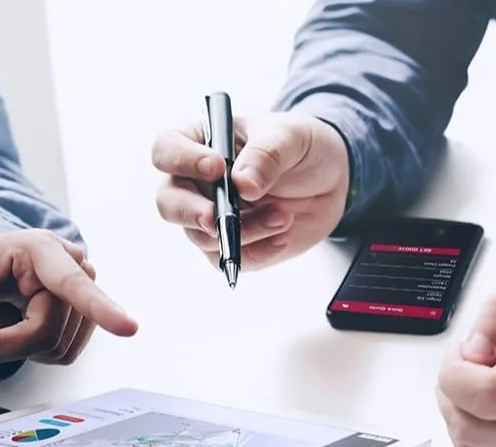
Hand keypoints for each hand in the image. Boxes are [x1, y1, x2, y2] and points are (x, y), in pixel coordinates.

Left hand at [0, 230, 138, 363]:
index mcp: (41, 249)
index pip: (73, 284)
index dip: (101, 308)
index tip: (129, 328)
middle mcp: (75, 266)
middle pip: (49, 333)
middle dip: (10, 343)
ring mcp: (87, 291)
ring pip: (60, 349)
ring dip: (24, 347)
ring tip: (8, 317)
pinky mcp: (88, 316)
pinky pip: (64, 354)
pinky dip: (36, 351)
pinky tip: (25, 324)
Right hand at [151, 112, 349, 270]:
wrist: (329, 179)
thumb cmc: (300, 146)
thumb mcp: (291, 137)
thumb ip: (267, 154)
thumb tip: (243, 184)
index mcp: (201, 142)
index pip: (167, 149)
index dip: (182, 160)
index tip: (217, 168)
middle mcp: (197, 182)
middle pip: (168, 203)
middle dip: (191, 213)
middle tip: (218, 218)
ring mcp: (212, 216)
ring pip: (202, 236)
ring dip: (242, 232)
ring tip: (282, 216)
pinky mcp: (233, 244)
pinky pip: (230, 260)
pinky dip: (257, 252)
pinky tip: (282, 236)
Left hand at [436, 278, 495, 446]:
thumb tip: (474, 353)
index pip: (486, 395)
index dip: (456, 372)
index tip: (466, 354)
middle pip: (469, 427)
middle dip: (453, 394)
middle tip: (471, 370)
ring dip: (458, 416)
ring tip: (481, 390)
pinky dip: (470, 440)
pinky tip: (488, 417)